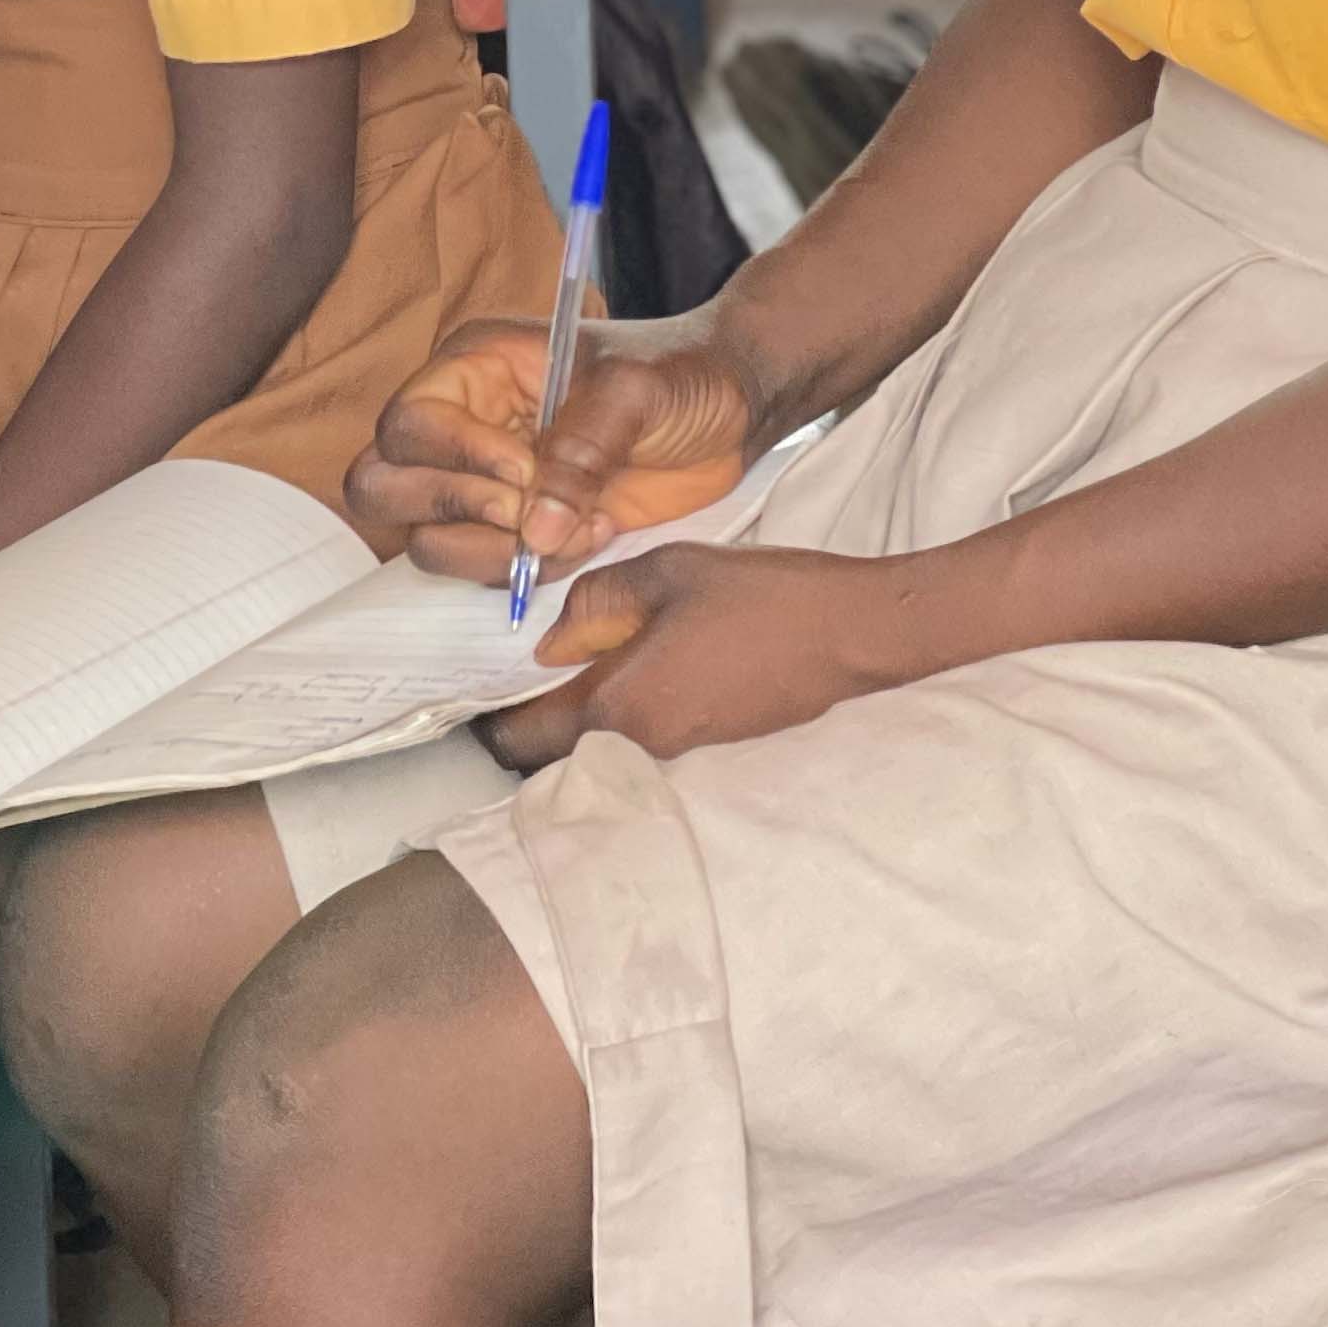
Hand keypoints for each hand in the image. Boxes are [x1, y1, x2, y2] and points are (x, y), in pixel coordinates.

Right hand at [346, 314, 757, 585]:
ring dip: (498, 553)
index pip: (409, 424)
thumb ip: (581, 452)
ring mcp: (483, 481)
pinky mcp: (516, 529)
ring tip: (578, 526)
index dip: (457, 460)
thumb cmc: (685, 372)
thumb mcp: (637, 392)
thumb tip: (532, 530)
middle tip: (531, 515)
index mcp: (476, 365)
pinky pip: (482, 570)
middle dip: (456, 513)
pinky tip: (592, 537)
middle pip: (384, 485)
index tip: (527, 472)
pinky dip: (528, 573)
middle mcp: (463, 422)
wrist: (734, 407)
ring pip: (427, 540)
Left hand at [492, 540, 916, 768]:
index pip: (524, 740)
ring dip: (576, 716)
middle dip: (529, 721)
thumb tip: (554, 633)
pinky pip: (639, 739)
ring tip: (571, 658)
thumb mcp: (672, 571)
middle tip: (520, 668)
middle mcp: (642, 746)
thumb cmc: (760, 597)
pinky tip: (628, 661)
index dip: (491, 718)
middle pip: (556, 756)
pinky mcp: (710, 745)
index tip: (478, 684)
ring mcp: (680, 752)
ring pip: (599, 749)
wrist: (849, 633)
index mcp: (621, 706)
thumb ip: (601, 596)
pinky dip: (619, 712)